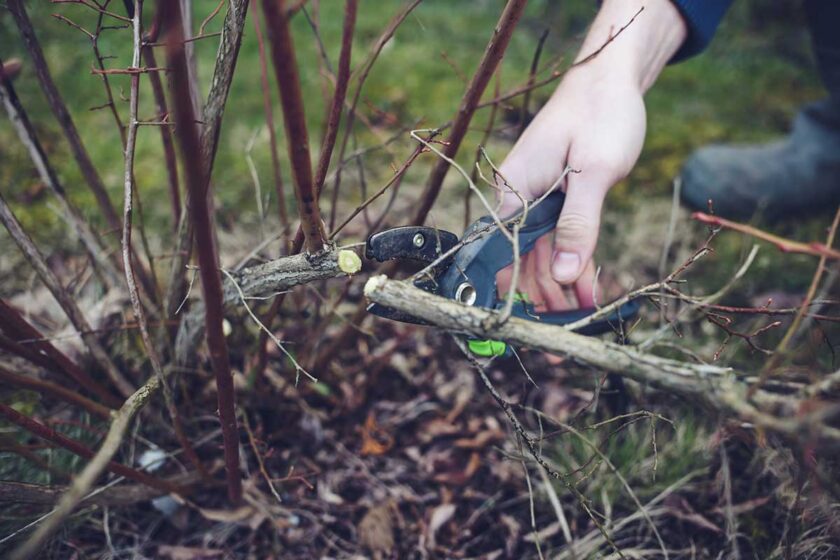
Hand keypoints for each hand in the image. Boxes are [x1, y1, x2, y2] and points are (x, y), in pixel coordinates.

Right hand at [496, 64, 645, 309]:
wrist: (612, 81)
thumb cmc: (600, 116)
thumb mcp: (595, 171)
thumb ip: (578, 225)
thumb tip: (563, 276)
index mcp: (514, 192)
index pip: (501, 254)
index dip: (509, 296)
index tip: (523, 332)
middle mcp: (519, 200)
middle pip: (523, 262)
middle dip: (544, 301)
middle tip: (567, 339)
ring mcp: (537, 201)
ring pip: (544, 256)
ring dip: (563, 289)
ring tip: (586, 321)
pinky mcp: (557, 200)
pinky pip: (561, 241)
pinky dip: (575, 265)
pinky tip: (589, 291)